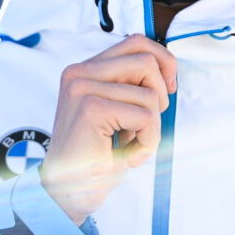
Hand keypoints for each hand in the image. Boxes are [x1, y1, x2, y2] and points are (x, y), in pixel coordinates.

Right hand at [39, 34, 176, 225]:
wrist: (66, 192)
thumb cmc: (94, 156)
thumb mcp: (115, 110)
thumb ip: (129, 85)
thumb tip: (166, 67)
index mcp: (84, 70)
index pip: (136, 41)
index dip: (163, 61)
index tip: (167, 89)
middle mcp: (79, 72)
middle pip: (146, 59)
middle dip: (160, 94)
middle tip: (147, 123)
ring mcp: (83, 88)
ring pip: (149, 93)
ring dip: (153, 127)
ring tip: (133, 145)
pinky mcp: (91, 108)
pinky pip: (145, 116)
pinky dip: (148, 141)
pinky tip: (129, 156)